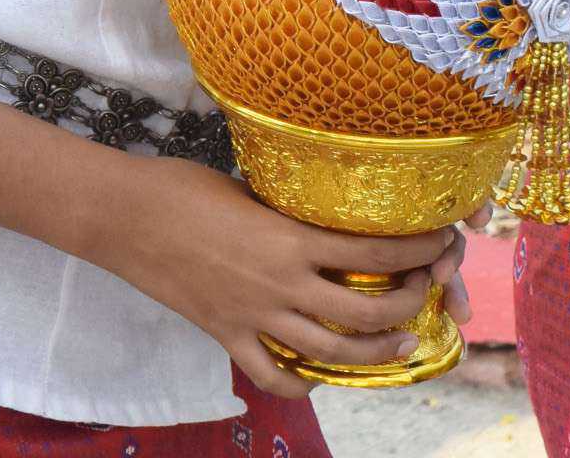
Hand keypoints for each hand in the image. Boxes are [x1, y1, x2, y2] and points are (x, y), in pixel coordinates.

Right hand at [91, 158, 467, 399]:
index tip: (442, 242)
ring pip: (331, 353)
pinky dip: (303, 382)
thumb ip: (293, 212)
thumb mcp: (254, 189)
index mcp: (293, 238)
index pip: (378, 250)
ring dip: (376, 353)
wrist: (127, 217)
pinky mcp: (226, 338)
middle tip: (425, 292)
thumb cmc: (187, 187)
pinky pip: (273, 376)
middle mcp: (282, 284)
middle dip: (409, 304)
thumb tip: (327, 210)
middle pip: (368, 312)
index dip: (421, 250)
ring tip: (401, 344)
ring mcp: (254, 317)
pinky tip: (321, 375)